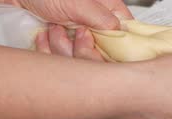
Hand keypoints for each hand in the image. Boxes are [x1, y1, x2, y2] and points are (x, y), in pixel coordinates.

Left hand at [10, 0, 132, 59]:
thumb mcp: (81, 3)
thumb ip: (107, 21)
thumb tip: (123, 37)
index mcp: (109, 11)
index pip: (127, 37)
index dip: (119, 49)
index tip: (106, 52)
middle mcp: (95, 25)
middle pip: (104, 55)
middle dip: (84, 48)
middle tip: (75, 33)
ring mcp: (78, 37)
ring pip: (81, 60)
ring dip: (62, 46)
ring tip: (54, 28)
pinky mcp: (61, 46)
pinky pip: (61, 61)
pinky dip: (48, 49)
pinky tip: (44, 36)